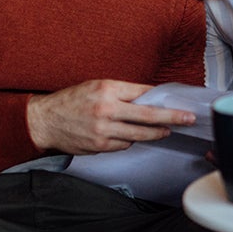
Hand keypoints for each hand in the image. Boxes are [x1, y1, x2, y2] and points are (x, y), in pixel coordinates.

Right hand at [26, 79, 195, 154]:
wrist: (45, 120)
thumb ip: (123, 92)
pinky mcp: (99, 145)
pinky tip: (128, 136)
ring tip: (165, 131)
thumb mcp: (97, 86)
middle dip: (171, 118)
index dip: (163, 99)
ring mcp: (103, 129)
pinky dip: (129, 141)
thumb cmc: (72, 101)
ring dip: (155, 133)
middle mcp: (107, 109)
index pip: (144, 93)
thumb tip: (149, 97)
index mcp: (108, 89)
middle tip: (188, 119)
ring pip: (139, 135)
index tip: (179, 103)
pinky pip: (123, 145)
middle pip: (148, 115)